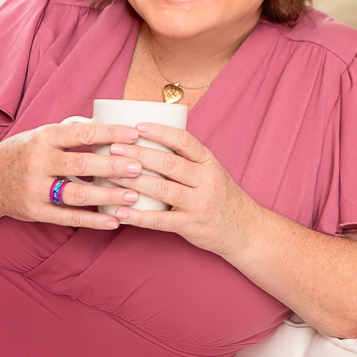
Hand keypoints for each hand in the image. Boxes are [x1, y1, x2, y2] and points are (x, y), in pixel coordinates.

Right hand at [0, 121, 147, 230]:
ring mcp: (34, 188)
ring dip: (108, 196)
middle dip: (114, 166)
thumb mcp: (39, 135)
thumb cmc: (22, 154)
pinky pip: (68, 218)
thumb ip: (70, 133)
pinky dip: (93, 220)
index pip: (82, 133)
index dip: (110, 133)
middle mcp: (37, 162)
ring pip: (77, 193)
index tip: (135, 134)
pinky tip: (113, 221)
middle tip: (139, 167)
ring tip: (132, 196)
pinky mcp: (34, 211)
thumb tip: (108, 125)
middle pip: (82, 164)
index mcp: (43, 137)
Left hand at [106, 123, 262, 257]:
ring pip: (161, 189)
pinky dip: (138, 216)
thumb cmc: (222, 197)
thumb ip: (188, 159)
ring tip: (110, 176)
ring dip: (133, 182)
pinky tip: (120, 212)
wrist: (246, 230)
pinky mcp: (191, 226)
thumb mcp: (212, 172)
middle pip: (168, 163)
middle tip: (113, 148)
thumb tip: (150, 143)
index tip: (137, 126)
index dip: (160, 132)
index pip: (184, 141)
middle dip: (138, 154)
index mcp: (210, 162)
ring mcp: (199, 204)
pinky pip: (160, 221)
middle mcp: (206, 180)